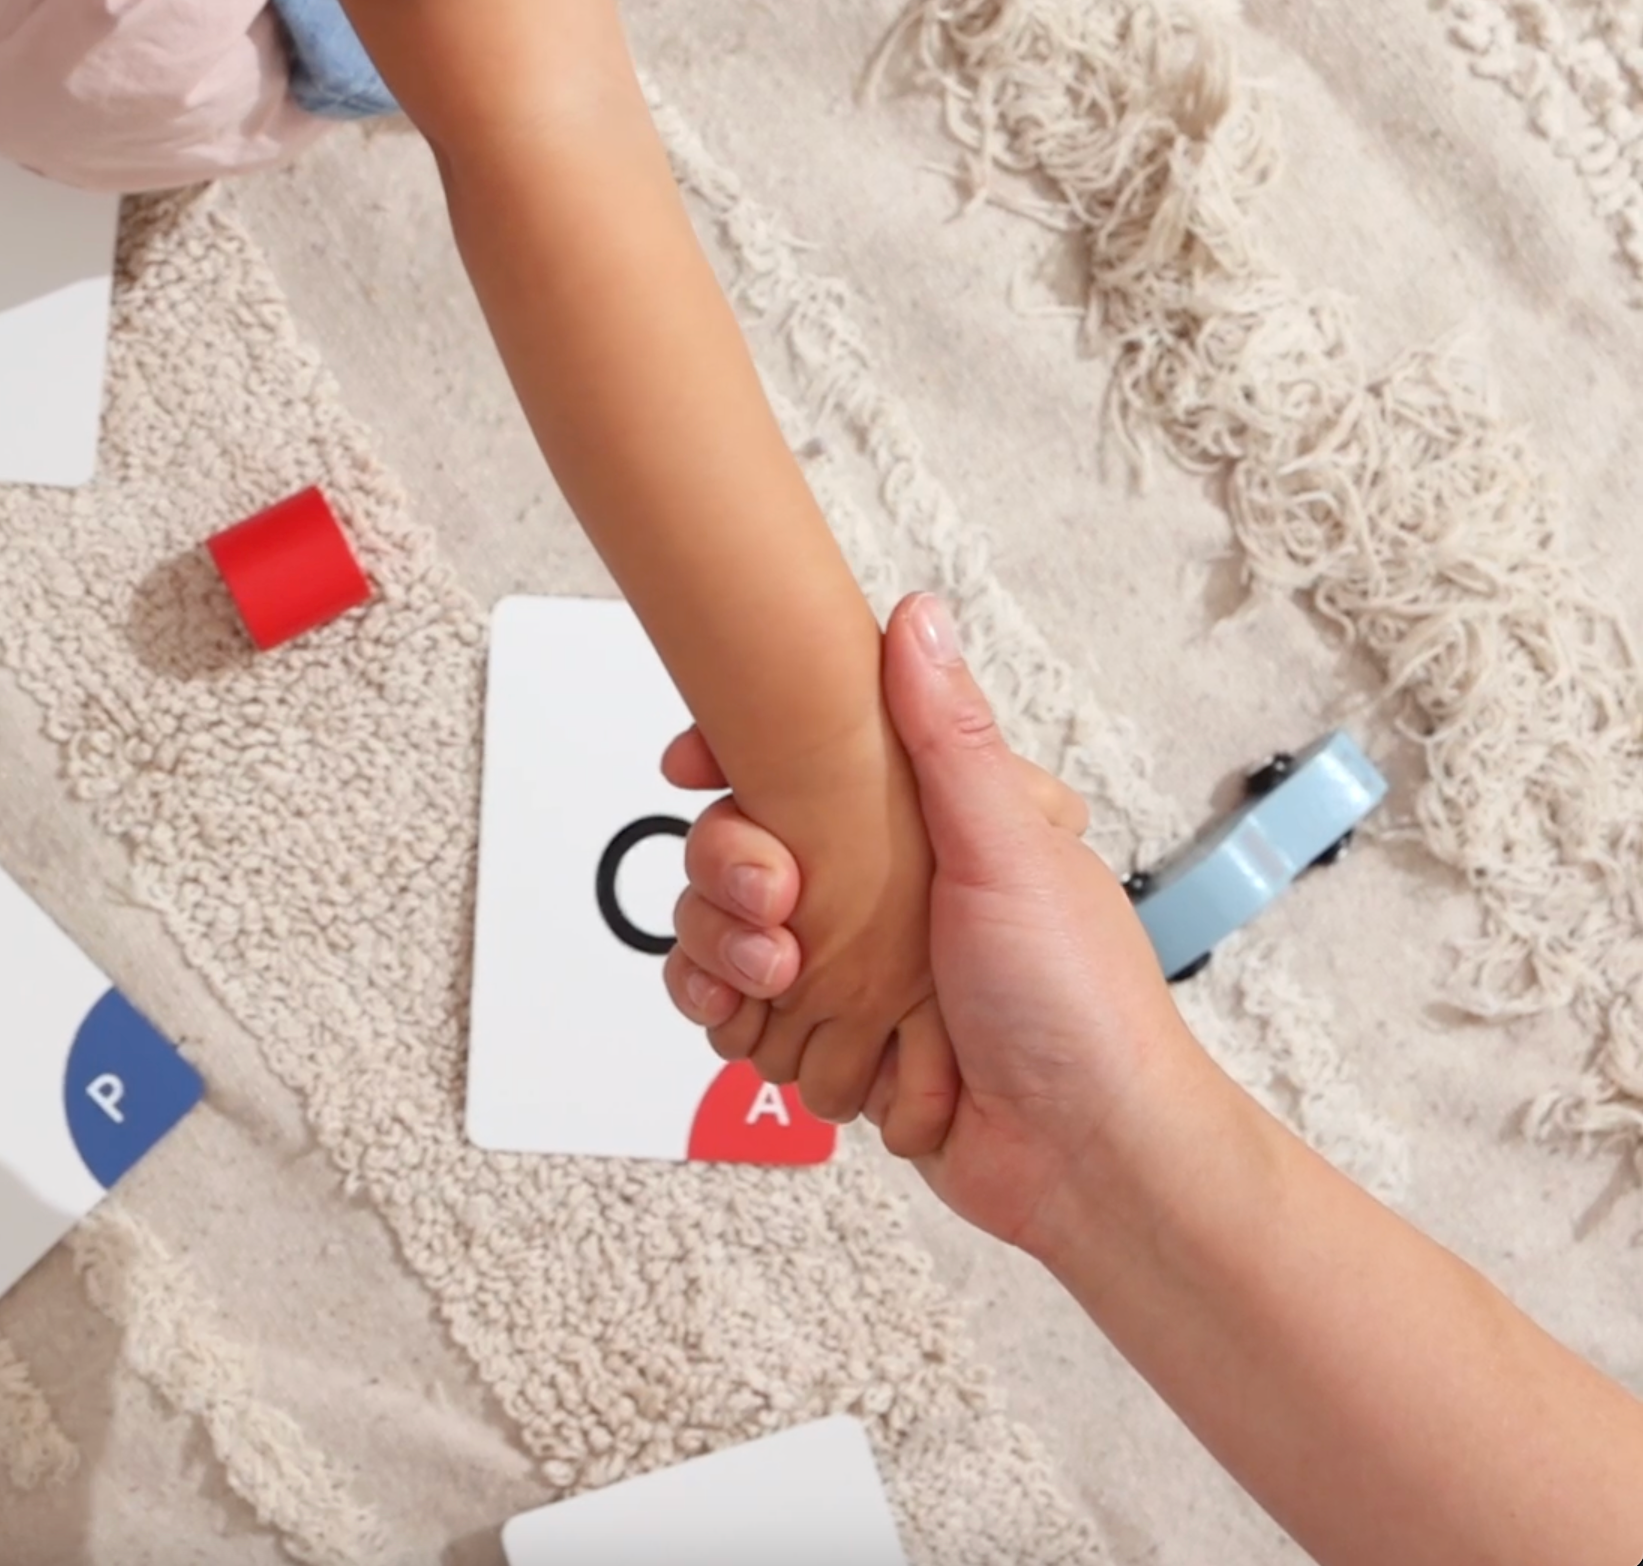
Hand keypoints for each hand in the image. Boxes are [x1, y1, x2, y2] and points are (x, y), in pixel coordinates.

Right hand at [666, 594, 1201, 1250]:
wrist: (1083, 1160)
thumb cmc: (1080, 1004)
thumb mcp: (1013, 850)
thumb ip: (948, 739)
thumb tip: (915, 617)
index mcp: (932, 822)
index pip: (804, 758)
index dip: (737, 757)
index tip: (694, 763)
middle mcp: (881, 887)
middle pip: (740, 844)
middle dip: (728, 873)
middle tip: (771, 902)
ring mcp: (845, 964)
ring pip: (721, 927)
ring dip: (724, 949)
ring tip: (779, 979)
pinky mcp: (819, 1035)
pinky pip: (728, 1006)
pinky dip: (723, 1010)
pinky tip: (744, 1013)